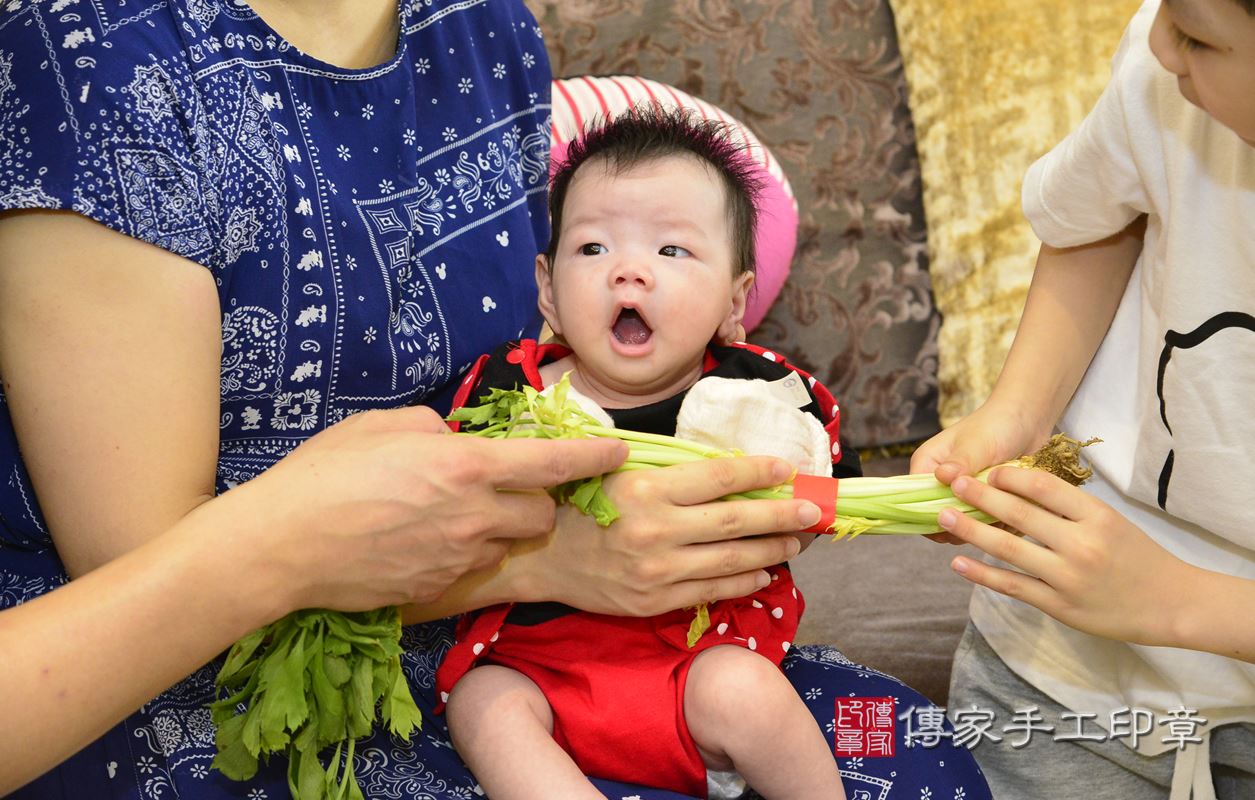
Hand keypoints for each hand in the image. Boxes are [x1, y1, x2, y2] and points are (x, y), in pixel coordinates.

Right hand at [222, 406, 626, 614]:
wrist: (281, 545)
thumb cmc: (324, 473)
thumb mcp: (383, 426)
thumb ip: (436, 429)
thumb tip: (458, 440)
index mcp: (466, 466)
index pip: (553, 462)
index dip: (593, 456)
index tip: (619, 453)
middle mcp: (473, 516)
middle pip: (541, 515)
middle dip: (538, 502)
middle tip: (509, 488)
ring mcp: (456, 559)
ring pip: (506, 545)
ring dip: (498, 530)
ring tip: (454, 516)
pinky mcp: (437, 589)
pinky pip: (470, 569)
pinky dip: (463, 554)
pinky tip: (422, 542)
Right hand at [518, 455, 820, 615]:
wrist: (541, 556)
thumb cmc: (579, 504)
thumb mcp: (616, 472)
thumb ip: (666, 471)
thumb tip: (726, 469)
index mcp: (647, 490)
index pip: (718, 478)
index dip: (758, 472)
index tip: (787, 469)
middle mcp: (656, 530)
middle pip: (737, 520)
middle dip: (782, 515)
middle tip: (813, 510)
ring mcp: (658, 570)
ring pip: (732, 559)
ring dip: (772, 550)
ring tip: (795, 542)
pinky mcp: (655, 601)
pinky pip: (712, 591)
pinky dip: (744, 581)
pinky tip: (764, 572)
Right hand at [911, 401, 1051, 543]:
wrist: (1026, 421)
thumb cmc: (997, 424)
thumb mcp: (979, 442)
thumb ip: (961, 462)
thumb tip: (942, 477)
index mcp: (927, 464)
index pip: (914, 499)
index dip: (932, 514)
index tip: (959, 519)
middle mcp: (938, 481)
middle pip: (939, 517)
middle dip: (962, 522)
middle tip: (986, 517)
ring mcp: (960, 492)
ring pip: (962, 524)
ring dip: (982, 524)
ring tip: (1004, 513)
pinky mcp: (979, 500)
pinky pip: (982, 523)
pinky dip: (996, 523)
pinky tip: (1012, 513)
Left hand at [937, 466, 1189, 645]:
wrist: (1172, 604)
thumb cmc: (1139, 557)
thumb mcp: (1111, 521)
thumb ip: (1071, 509)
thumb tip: (1019, 489)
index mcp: (1097, 516)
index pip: (1044, 487)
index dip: (1011, 477)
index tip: (989, 471)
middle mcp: (1081, 544)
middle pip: (1018, 513)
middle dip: (979, 496)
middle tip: (952, 484)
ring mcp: (1068, 577)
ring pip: (1008, 549)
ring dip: (970, 531)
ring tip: (943, 517)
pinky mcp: (1059, 606)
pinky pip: (1012, 586)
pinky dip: (981, 574)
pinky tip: (958, 562)